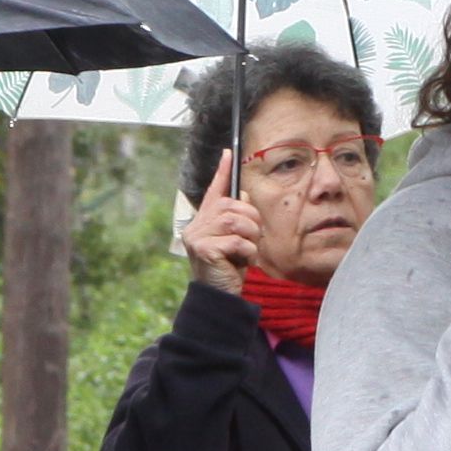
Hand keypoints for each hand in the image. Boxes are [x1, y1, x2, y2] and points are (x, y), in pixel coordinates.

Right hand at [181, 157, 260, 294]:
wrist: (218, 297)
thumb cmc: (228, 268)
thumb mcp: (235, 240)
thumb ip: (237, 219)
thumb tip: (243, 196)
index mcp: (204, 220)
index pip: (213, 191)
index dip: (222, 172)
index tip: (229, 153)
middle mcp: (197, 225)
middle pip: (232, 206)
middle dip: (251, 220)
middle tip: (253, 238)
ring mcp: (197, 237)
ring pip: (236, 221)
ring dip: (250, 236)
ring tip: (248, 251)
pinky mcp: (204, 249)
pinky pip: (237, 241)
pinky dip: (248, 252)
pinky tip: (243, 262)